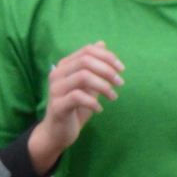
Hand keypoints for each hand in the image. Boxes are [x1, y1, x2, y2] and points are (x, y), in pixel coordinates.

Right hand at [27, 43, 123, 172]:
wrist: (57, 133)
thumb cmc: (75, 108)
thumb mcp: (87, 85)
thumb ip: (93, 66)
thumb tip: (102, 44)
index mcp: (65, 66)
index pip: (87, 51)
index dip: (107, 56)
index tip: (121, 69)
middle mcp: (57, 74)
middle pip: (86, 61)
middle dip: (107, 70)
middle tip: (120, 83)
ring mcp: (56, 89)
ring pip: (83, 76)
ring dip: (103, 86)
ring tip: (113, 97)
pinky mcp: (57, 106)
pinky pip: (78, 97)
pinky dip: (93, 102)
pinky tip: (100, 109)